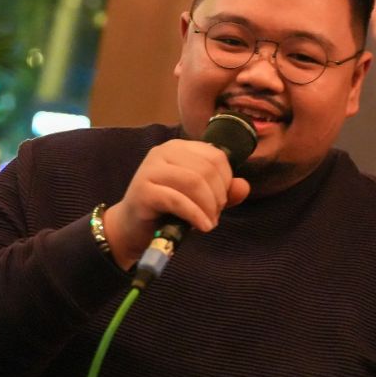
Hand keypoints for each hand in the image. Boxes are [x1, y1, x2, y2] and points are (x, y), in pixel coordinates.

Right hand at [102, 139, 250, 268]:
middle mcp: (164, 152)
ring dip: (208, 207)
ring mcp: (150, 169)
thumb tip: (244, 186)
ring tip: (208, 223)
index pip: (216, 156)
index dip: (226, 181)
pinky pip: (178, 200)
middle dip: (218, 196)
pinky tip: (202, 227)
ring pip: (194, 182)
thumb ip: (224, 192)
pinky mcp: (143, 190)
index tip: (221, 201)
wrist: (131, 229)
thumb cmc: (168, 211)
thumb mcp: (201, 200)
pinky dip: (196, 215)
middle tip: (214, 215)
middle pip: (207, 169)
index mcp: (179, 148)